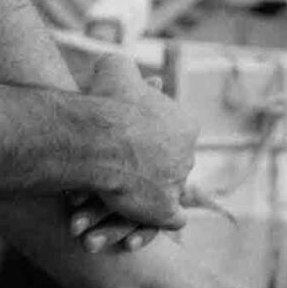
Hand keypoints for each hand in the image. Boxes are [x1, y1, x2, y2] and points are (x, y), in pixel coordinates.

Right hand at [68, 52, 196, 253]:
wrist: (97, 136)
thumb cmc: (106, 100)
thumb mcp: (114, 66)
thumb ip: (122, 66)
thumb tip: (117, 64)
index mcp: (184, 124)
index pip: (172, 134)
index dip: (149, 139)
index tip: (126, 140)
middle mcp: (188, 155)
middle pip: (170, 164)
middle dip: (146, 168)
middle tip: (116, 171)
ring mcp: (178, 184)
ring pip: (165, 193)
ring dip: (144, 198)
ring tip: (114, 198)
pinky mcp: (166, 211)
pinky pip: (170, 222)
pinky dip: (155, 223)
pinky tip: (137, 220)